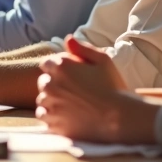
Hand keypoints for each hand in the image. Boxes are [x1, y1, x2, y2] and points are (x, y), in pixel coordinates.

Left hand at [35, 36, 158, 144]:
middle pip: (43, 82)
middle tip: (70, 91)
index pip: (47, 63)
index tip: (70, 75)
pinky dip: (50, 115)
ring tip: (68, 104)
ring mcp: (50, 105)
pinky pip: (42, 116)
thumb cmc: (113, 87)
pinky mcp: (52, 122)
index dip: (58, 68)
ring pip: (42, 99)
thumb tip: (68, 39)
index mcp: (61, 67)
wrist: (119, 118)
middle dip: (54, 84)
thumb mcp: (103, 60)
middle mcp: (51, 85)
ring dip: (51, 100)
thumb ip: (82, 48)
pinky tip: (63, 116)